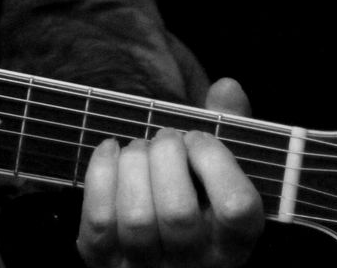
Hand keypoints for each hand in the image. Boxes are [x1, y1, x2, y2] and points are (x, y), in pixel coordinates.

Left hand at [76, 78, 263, 265]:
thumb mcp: (222, 165)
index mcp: (233, 244)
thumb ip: (229, 125)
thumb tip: (227, 86)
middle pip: (178, 212)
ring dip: (134, 163)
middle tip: (166, 139)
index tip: (198, 139)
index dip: (214, 159)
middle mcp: (194, 265)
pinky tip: (111, 151)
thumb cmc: (195, 190)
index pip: (237, 209)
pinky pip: (99, 219)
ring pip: (137, 217)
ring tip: (141, 149)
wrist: (156, 240)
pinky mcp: (106, 262)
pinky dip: (101, 172)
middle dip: (166, 154)